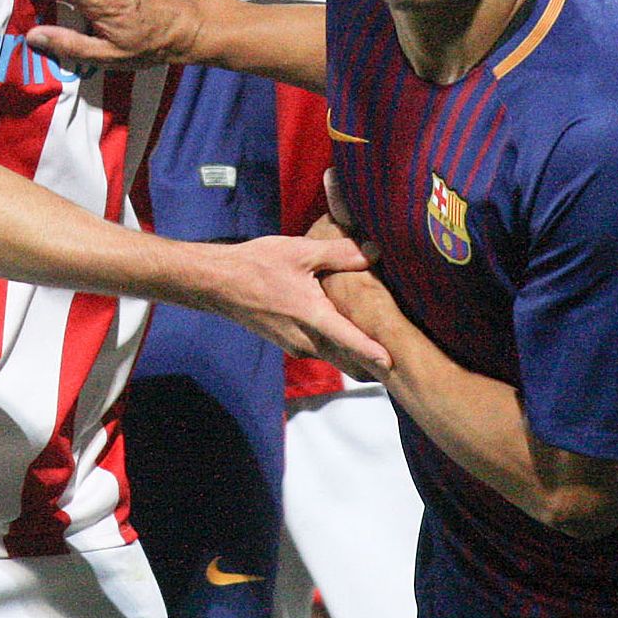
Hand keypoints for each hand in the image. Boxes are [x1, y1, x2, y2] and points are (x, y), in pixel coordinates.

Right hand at [216, 234, 389, 378]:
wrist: (217, 283)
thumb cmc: (256, 264)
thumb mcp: (299, 251)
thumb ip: (339, 253)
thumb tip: (374, 252)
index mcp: (310, 316)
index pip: (349, 340)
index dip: (373, 353)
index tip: (394, 365)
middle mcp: (304, 340)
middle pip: (347, 360)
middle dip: (372, 363)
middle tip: (400, 359)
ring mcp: (295, 345)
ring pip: (335, 357)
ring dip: (355, 355)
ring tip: (381, 347)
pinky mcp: (288, 343)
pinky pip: (321, 351)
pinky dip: (338, 348)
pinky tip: (347, 332)